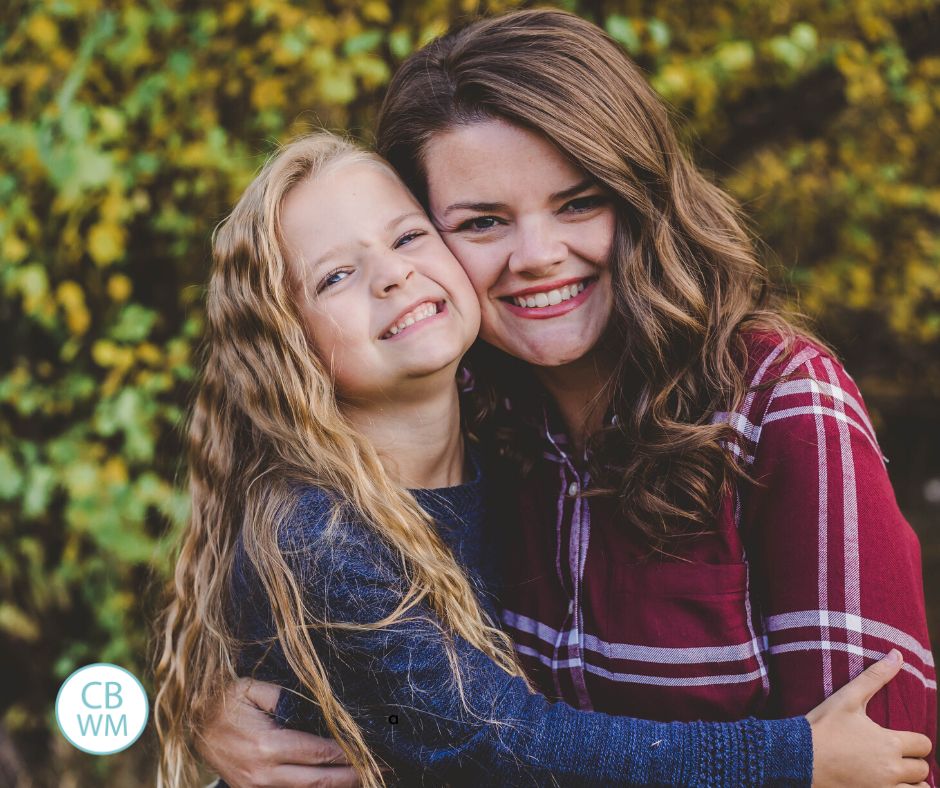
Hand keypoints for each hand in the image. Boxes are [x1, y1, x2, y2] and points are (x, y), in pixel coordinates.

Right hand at [196, 678, 358, 787]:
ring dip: (335, 786)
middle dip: (351, 775)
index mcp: (267, 745)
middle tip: (378, 769)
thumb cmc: (222, 701)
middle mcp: (263, 773)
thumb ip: (284, 697)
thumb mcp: (251, 688)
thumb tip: (319, 702)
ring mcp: (256, 787)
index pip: (319, 752)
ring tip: (362, 778)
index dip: (347, 752)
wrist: (188, 724)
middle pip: (318, 781)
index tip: (369, 747)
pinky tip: (331, 783)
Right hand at [807, 649, 931, 786]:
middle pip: (922, 770)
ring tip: (895, 774)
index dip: (915, 740)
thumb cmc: (822, 726)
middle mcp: (891, 769)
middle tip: (894, 755)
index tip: (901, 739)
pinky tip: (884, 784)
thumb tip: (897, 655)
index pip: (924, 744)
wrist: (797, 756)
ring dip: (910, 783)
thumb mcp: (847, 698)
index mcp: (888, 743)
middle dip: (912, 762)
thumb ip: (875, 677)